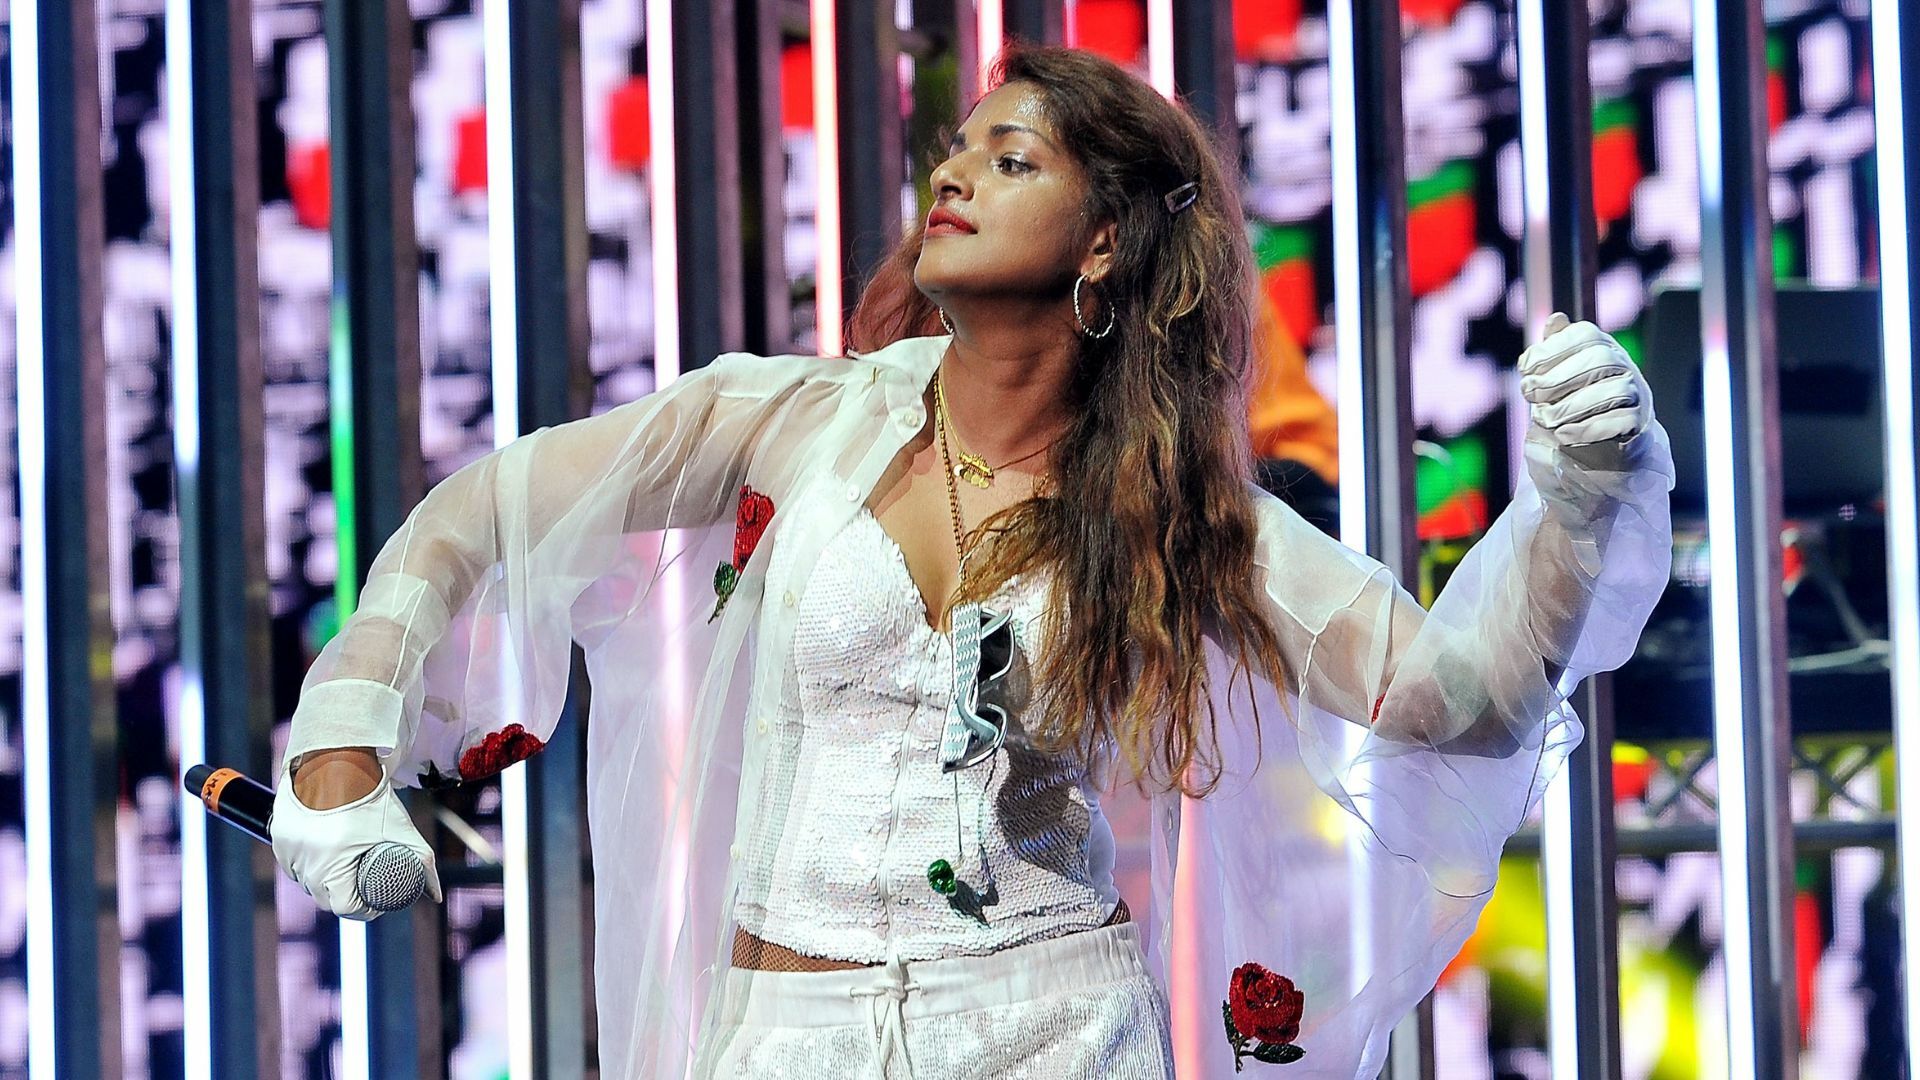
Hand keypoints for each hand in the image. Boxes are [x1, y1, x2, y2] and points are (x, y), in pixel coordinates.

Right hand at [271, 749, 441, 920]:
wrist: (339, 759)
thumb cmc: (370, 796)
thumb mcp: (400, 829)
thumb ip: (422, 860)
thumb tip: (435, 894)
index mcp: (331, 864)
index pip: (344, 906)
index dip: (363, 908)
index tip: (374, 901)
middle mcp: (304, 861)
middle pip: (323, 896)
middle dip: (343, 896)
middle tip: (361, 887)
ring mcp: (287, 848)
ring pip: (304, 879)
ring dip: (322, 881)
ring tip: (343, 872)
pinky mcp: (278, 834)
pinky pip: (291, 860)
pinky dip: (305, 863)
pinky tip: (318, 860)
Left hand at [1519, 313, 1652, 450]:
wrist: (1608, 439)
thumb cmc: (1578, 399)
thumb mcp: (1563, 371)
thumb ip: (1556, 347)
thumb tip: (1555, 319)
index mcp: (1603, 346)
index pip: (1585, 334)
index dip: (1552, 349)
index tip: (1525, 369)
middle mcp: (1624, 365)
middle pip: (1600, 360)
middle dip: (1557, 378)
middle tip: (1529, 393)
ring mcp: (1636, 393)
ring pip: (1614, 391)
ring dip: (1570, 406)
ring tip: (1544, 418)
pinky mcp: (1639, 422)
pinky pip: (1620, 422)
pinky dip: (1587, 429)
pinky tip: (1562, 434)